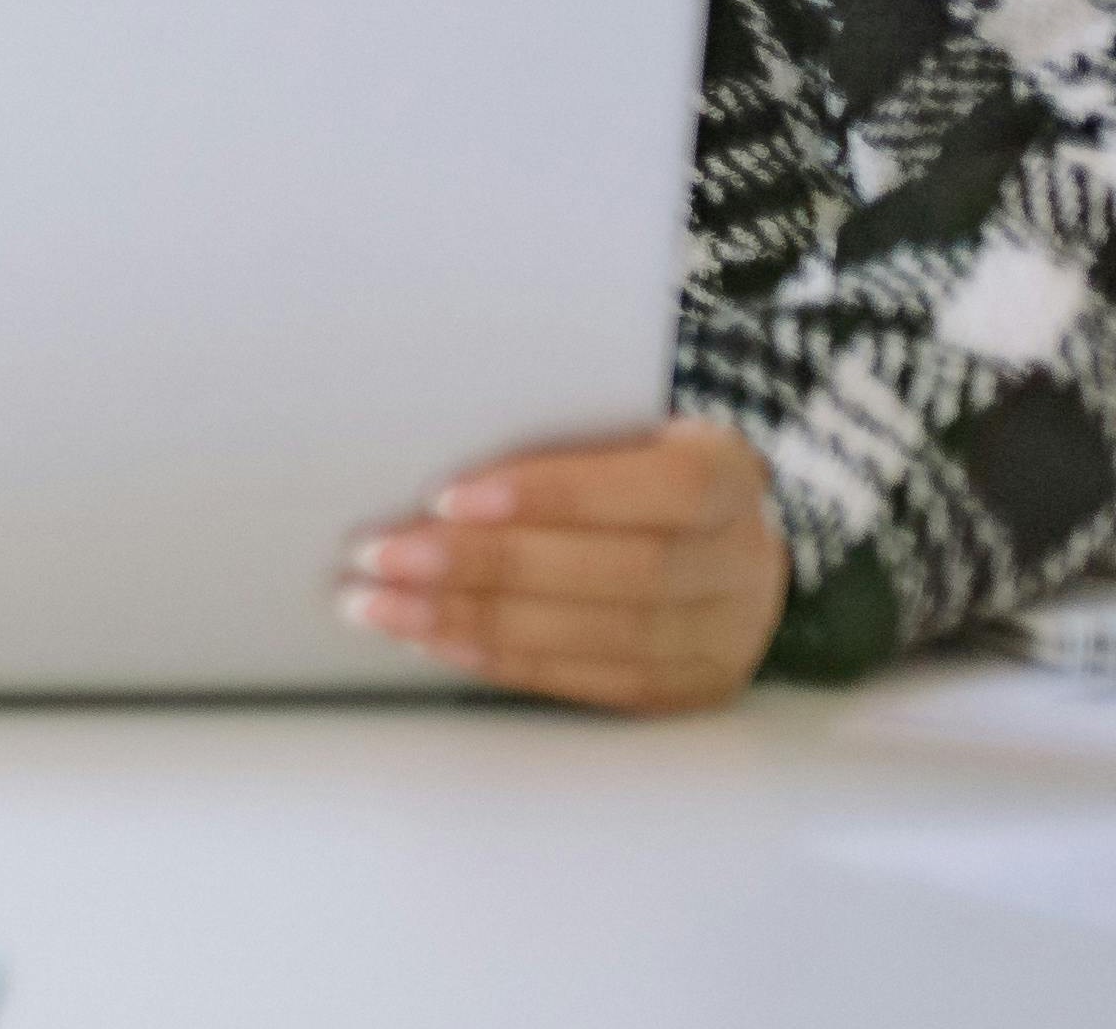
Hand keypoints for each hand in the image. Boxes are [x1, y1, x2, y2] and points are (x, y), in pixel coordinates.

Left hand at [340, 417, 788, 712]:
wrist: (720, 545)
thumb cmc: (635, 472)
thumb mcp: (621, 434)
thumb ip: (558, 443)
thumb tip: (428, 454)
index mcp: (730, 475)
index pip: (659, 488)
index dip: (556, 494)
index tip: (448, 496)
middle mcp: (740, 562)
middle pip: (621, 575)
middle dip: (487, 567)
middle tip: (384, 556)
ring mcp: (725, 637)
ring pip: (601, 640)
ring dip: (476, 621)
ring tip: (384, 604)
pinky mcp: (689, 690)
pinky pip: (590, 683)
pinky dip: (503, 661)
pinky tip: (434, 642)